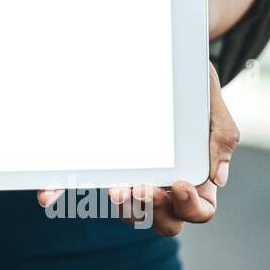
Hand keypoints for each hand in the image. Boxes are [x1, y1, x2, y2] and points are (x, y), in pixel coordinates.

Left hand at [35, 62, 238, 236]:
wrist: (162, 49)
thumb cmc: (190, 78)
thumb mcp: (209, 99)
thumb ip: (220, 136)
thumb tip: (217, 179)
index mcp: (196, 174)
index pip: (199, 209)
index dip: (190, 207)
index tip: (178, 184)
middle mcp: (165, 181)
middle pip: (164, 220)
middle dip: (154, 211)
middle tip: (142, 188)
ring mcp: (134, 173)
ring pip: (130, 212)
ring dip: (124, 209)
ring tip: (116, 190)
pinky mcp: (103, 160)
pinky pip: (85, 182)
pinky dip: (65, 192)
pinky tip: (49, 195)